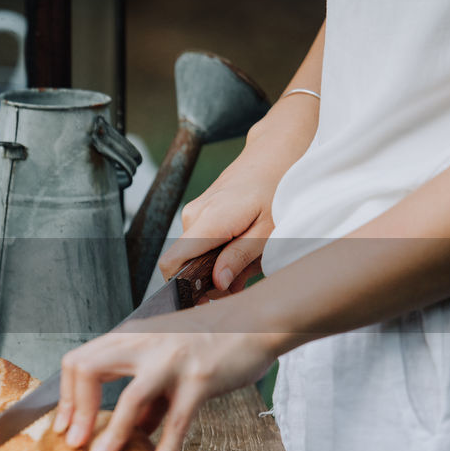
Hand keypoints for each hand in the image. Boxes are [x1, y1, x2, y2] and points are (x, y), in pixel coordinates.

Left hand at [50, 305, 277, 450]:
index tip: (63, 425)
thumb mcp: (168, 358)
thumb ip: (150, 395)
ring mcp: (171, 360)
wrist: (258, 320)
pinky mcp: (200, 378)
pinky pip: (178, 419)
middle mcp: (144, 344)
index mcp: (130, 337)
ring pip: (131, 399)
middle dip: (74, 410)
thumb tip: (136, 430)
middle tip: (72, 444)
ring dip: (111, 434)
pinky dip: (167, 447)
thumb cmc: (212, 339)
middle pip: (88, 370)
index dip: (65, 395)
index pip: (79, 360)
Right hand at [158, 100, 316, 294]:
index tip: (206, 299)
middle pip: (187, 262)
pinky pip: (204, 240)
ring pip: (198, 253)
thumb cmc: (278, 187)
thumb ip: (239, 258)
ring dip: (222, 264)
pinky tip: (247, 245)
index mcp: (208, 221)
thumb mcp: (269, 230)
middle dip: (213, 279)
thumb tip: (216, 283)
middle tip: (246, 280)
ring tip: (253, 259)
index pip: (171, 262)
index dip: (182, 287)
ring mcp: (196, 211)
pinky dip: (223, 250)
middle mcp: (194, 216)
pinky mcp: (203, 210)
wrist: (278, 150)